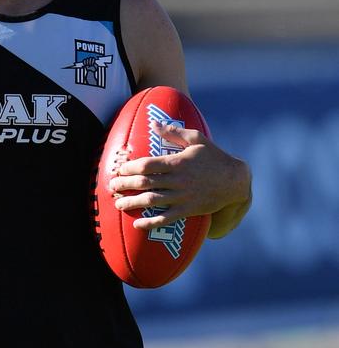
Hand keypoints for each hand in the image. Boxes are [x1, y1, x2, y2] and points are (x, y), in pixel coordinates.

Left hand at [108, 121, 250, 233]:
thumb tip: (154, 123)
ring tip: (118, 204)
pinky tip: (137, 224)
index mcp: (177, 162)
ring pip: (152, 201)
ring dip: (132, 203)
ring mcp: (182, 196)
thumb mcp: (197, 139)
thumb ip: (174, 132)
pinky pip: (166, 218)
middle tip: (112, 186)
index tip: (120, 169)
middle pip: (145, 183)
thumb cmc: (214, 157)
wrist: (235, 181)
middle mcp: (178, 179)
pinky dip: (150, 222)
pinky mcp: (188, 210)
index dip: (130, 168)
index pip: (147, 165)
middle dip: (125, 185)